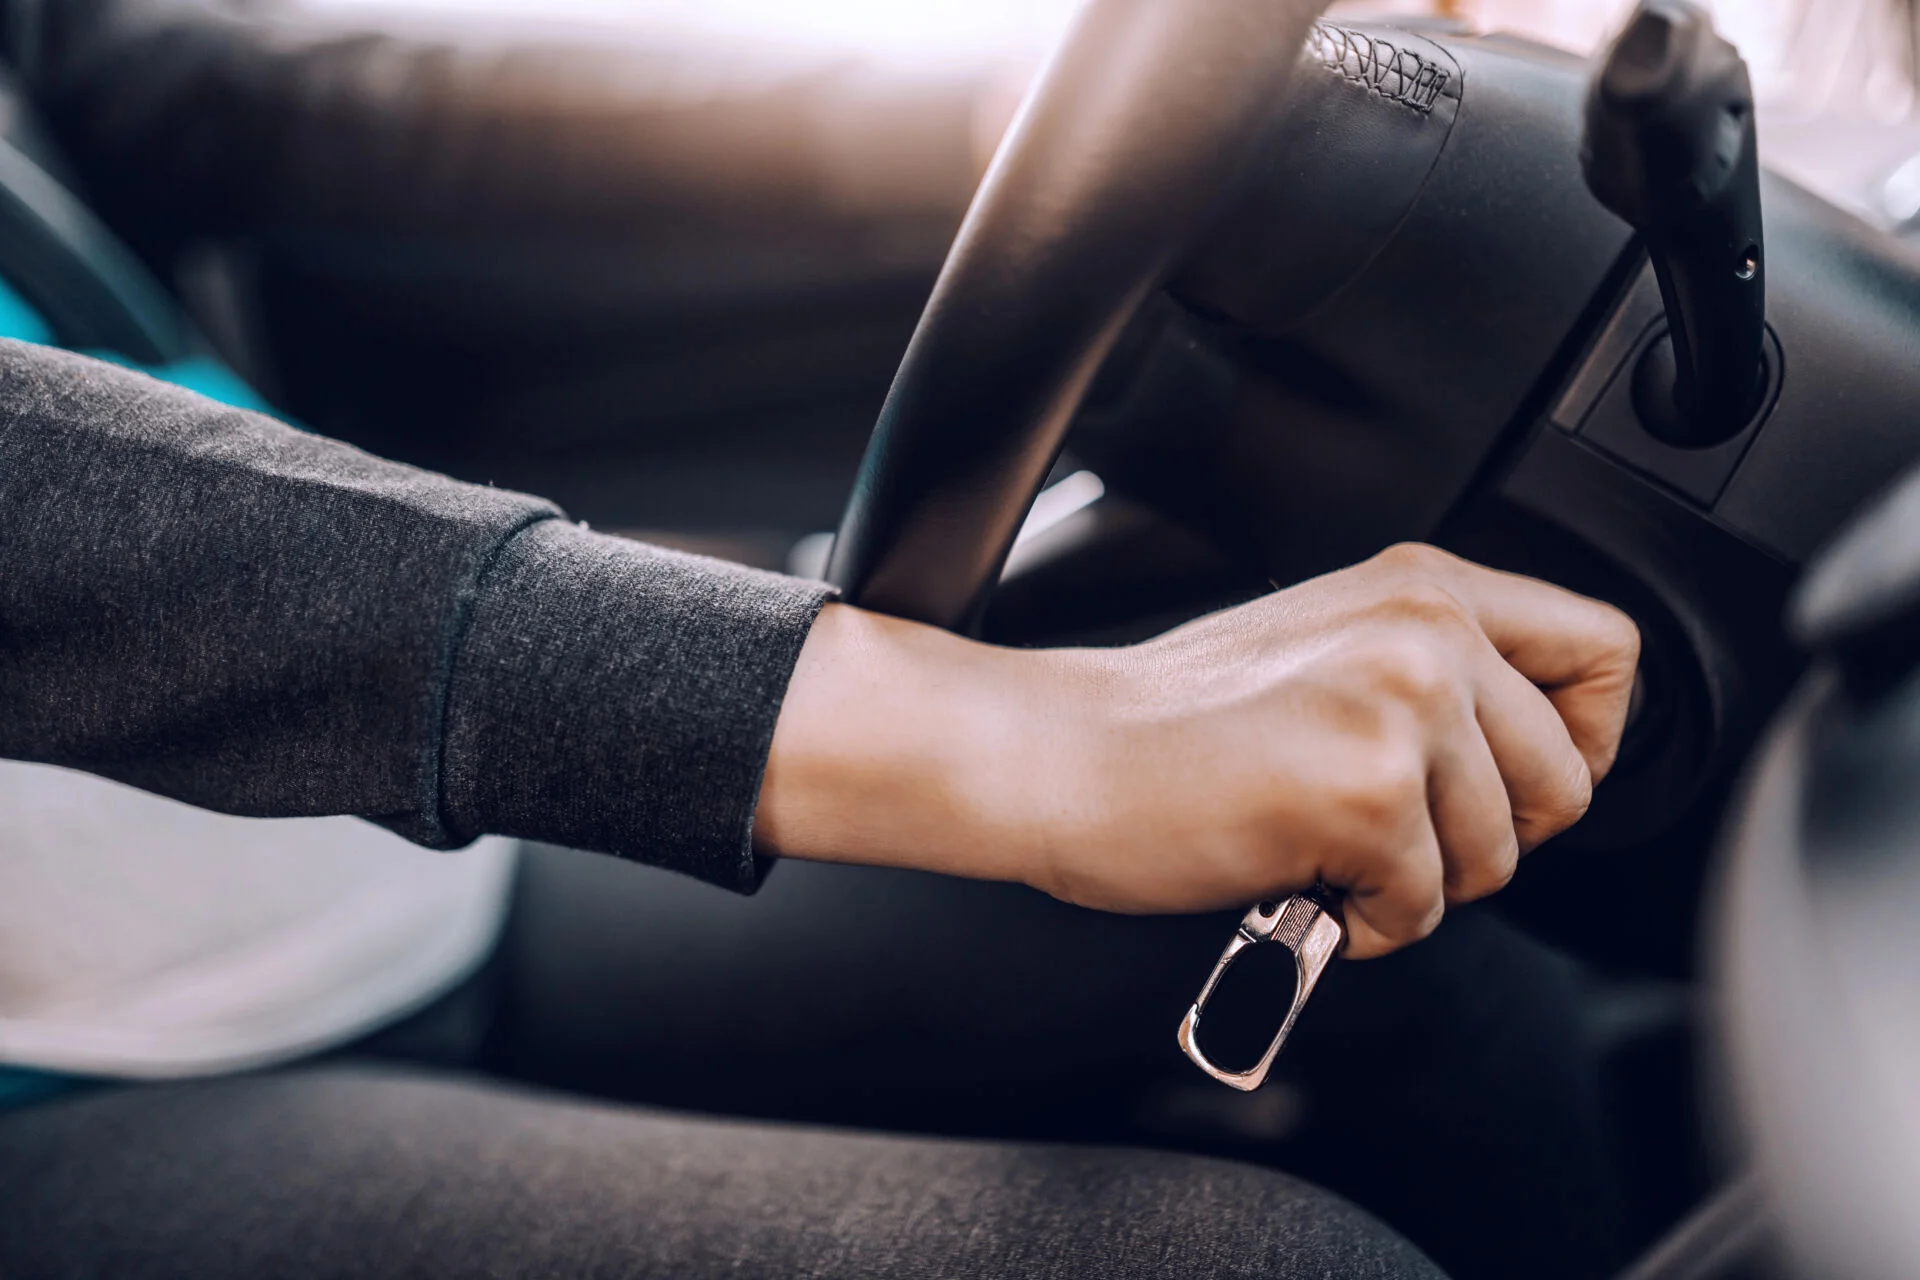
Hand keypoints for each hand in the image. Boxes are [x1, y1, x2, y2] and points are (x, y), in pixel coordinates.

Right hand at [756, 543, 1639, 957]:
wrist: (1060, 752)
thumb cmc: (1169, 723)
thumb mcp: (1329, 650)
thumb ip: (1437, 673)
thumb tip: (1541, 757)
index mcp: (1425, 584)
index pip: (1609, 654)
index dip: (1581, 740)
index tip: (1509, 780)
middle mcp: (1429, 626)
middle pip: (1571, 780)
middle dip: (1491, 837)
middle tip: (1393, 833)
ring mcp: (1404, 701)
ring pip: (1503, 853)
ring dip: (1418, 881)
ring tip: (1325, 846)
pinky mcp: (1370, 788)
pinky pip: (1429, 906)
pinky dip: (1366, 921)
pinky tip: (1298, 872)